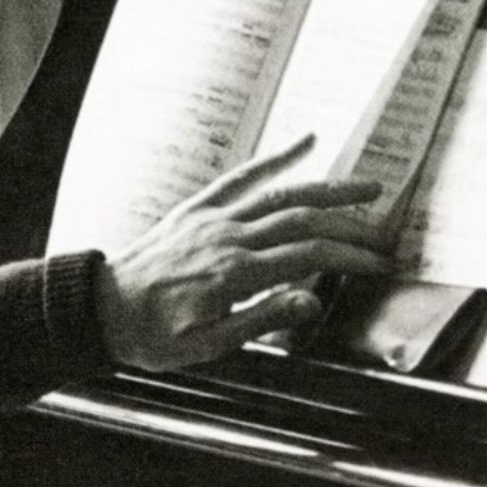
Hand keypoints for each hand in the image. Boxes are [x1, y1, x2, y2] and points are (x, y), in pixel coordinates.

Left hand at [94, 134, 388, 370]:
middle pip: (304, 221)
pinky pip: (241, 175)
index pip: (308, 258)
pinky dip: (275, 157)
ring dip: (329, 189)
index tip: (379, 265)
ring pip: (282, 193)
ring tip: (369, 188)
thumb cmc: (151, 335)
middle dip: (351, 227)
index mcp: (235, 273)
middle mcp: (228, 237)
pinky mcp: (198, 208)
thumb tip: (309, 302)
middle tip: (386, 235)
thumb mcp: (205, 345)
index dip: (349, 259)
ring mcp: (213, 218)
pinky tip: (306, 141)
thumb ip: (259, 320)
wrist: (100, 308)